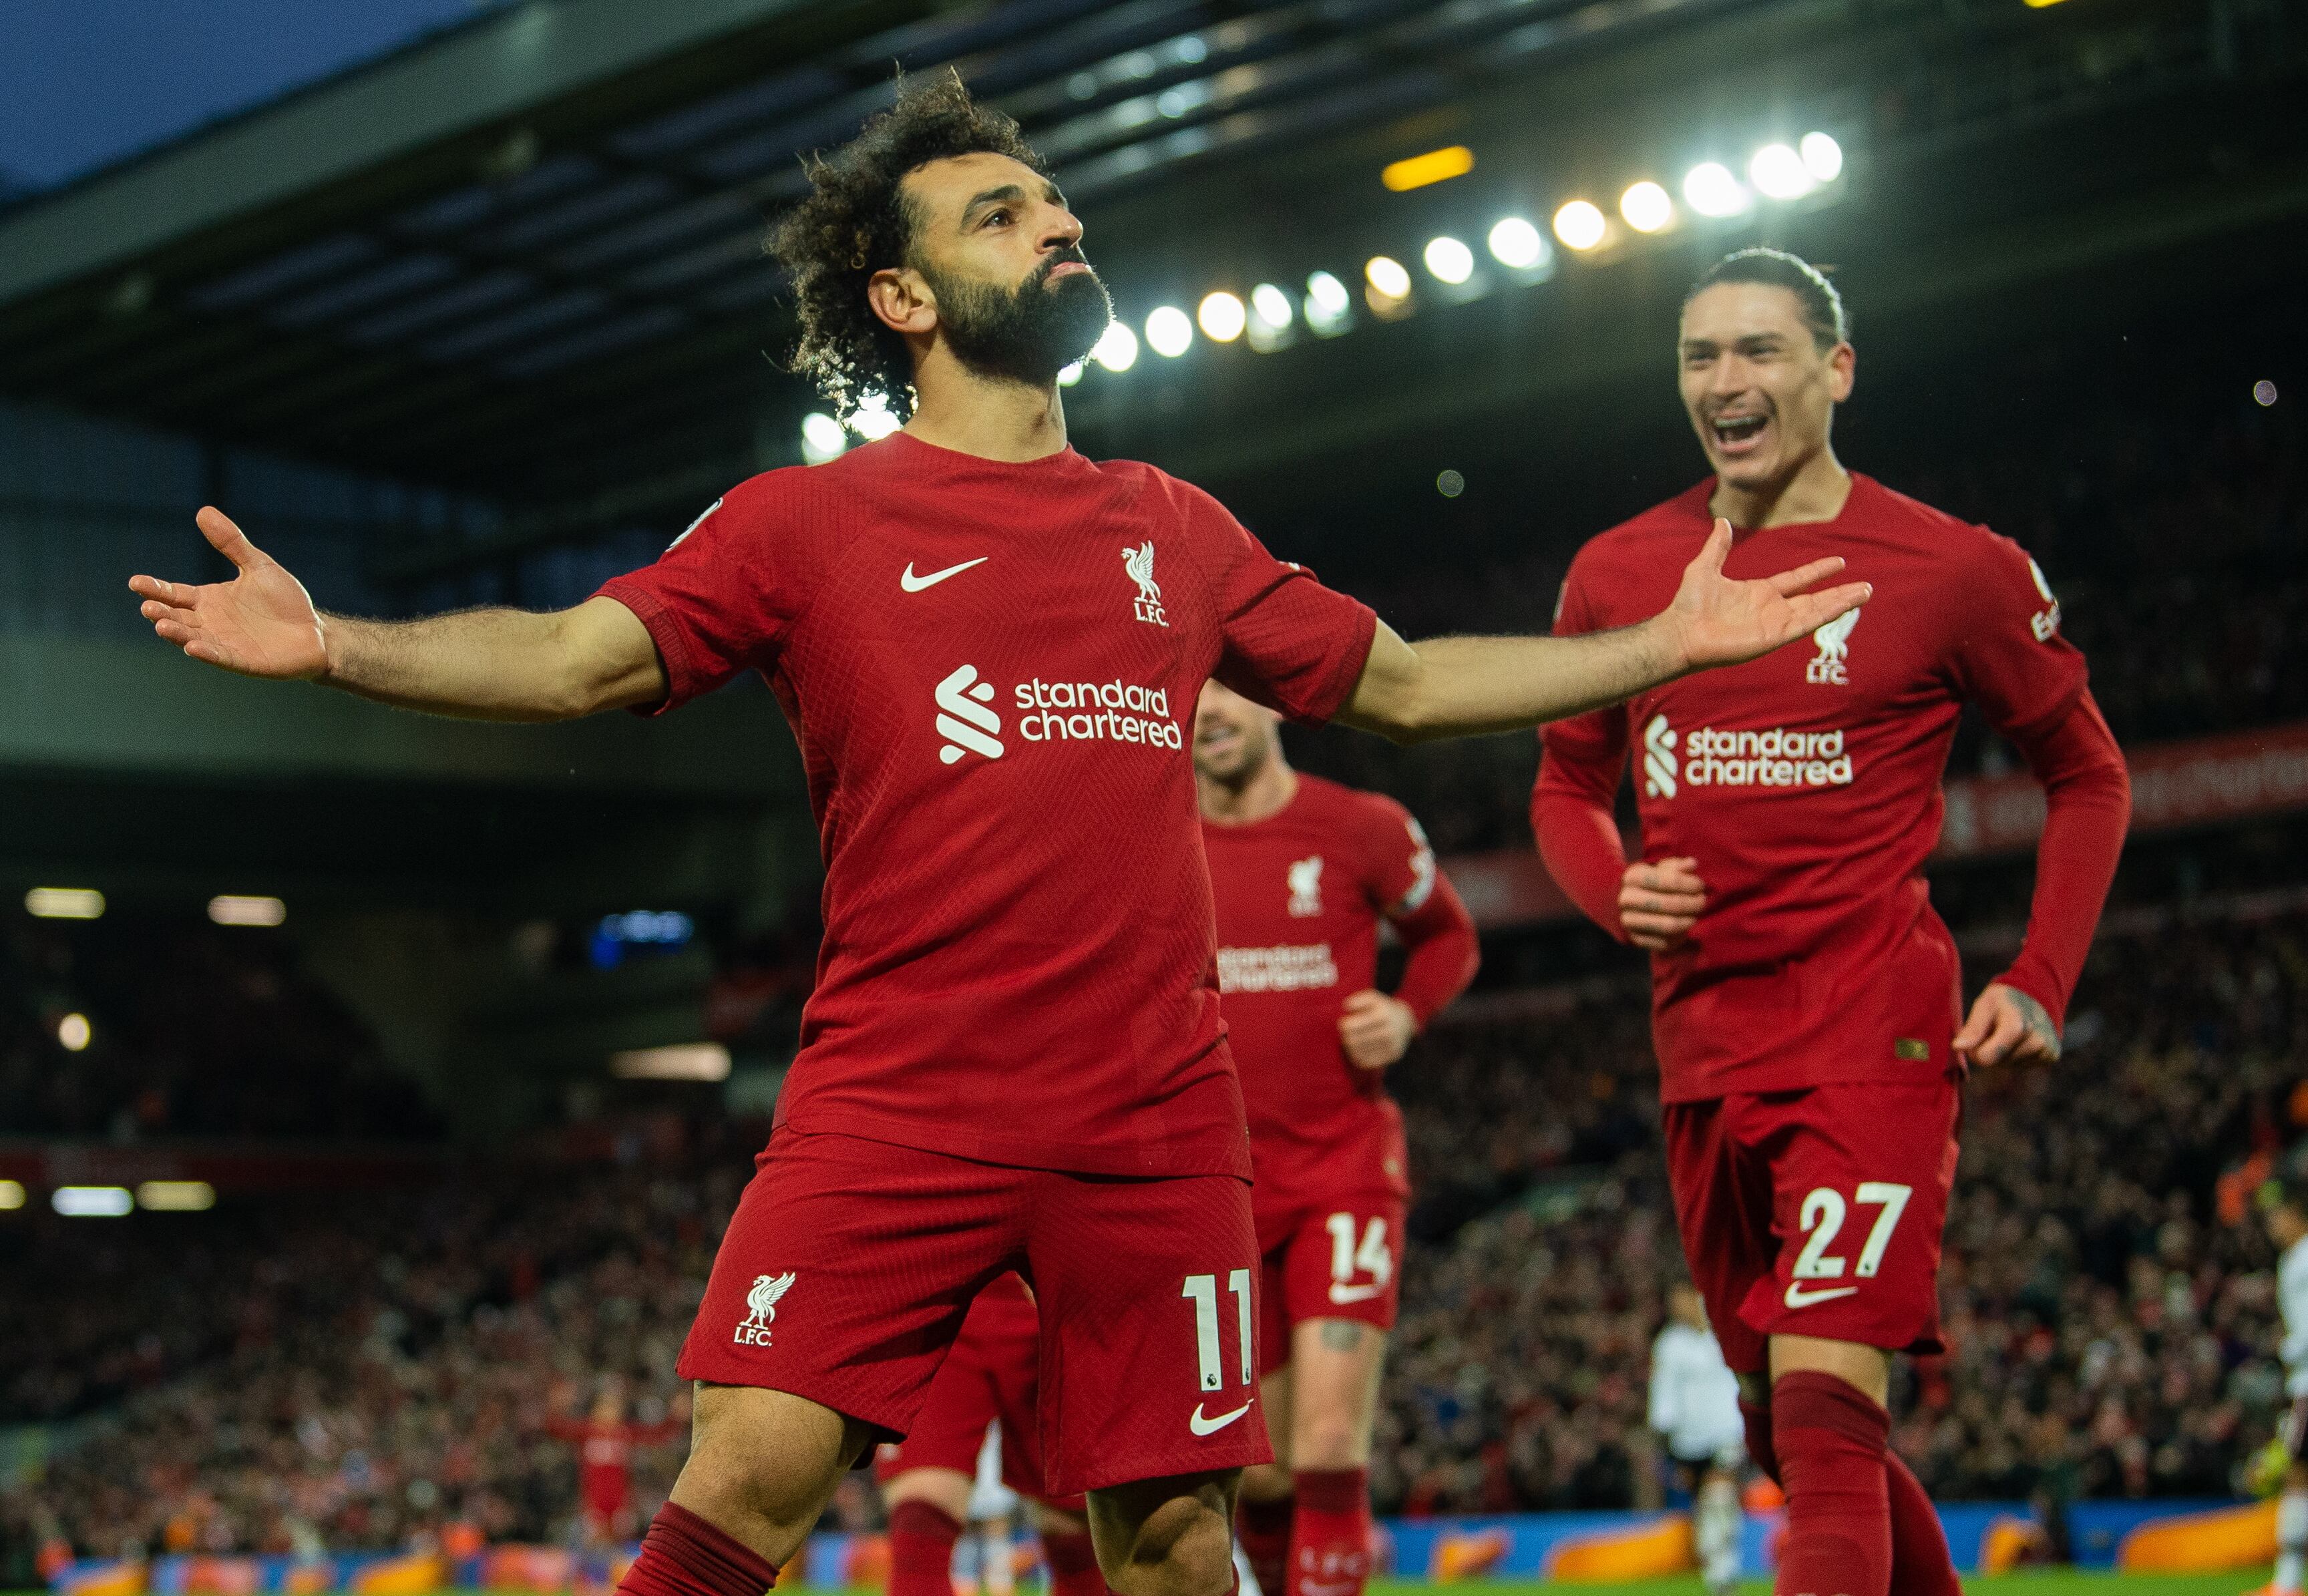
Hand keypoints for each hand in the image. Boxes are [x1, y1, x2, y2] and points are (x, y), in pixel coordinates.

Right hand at [129, 507, 326, 678]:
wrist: (316, 631)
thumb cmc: (285, 600)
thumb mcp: (258, 566)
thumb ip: (231, 543)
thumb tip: (204, 511)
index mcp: (208, 600)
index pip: (174, 593)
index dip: (155, 588)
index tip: (135, 582)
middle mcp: (210, 623)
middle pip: (177, 617)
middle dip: (161, 612)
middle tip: (147, 606)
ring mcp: (224, 643)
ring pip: (193, 638)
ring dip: (177, 634)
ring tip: (162, 625)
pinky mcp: (243, 661)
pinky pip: (221, 657)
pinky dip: (206, 653)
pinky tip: (193, 648)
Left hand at [1338, 990, 1417, 1069]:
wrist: (1405, 1022)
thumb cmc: (1382, 1009)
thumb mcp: (1372, 998)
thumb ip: (1358, 1000)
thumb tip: (1347, 1006)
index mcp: (1382, 1015)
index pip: (1350, 1027)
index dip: (1343, 1025)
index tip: (1344, 1023)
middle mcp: (1388, 1031)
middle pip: (1352, 1041)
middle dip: (1345, 1037)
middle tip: (1347, 1033)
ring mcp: (1391, 1046)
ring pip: (1357, 1053)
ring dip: (1350, 1047)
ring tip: (1353, 1040)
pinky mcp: (1392, 1056)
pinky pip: (1366, 1062)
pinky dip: (1358, 1057)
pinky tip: (1359, 1050)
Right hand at [1619, 857, 1705, 950]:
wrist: (1625, 903)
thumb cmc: (1649, 882)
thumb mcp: (1660, 869)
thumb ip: (1677, 866)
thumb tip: (1692, 864)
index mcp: (1633, 877)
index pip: (1669, 881)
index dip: (1690, 884)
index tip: (1700, 886)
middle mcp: (1626, 899)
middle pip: (1670, 904)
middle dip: (1693, 904)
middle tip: (1702, 902)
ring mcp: (1628, 921)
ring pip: (1668, 926)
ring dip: (1688, 921)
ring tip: (1694, 916)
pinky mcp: (1634, 939)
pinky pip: (1664, 943)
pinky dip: (1679, 938)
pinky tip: (1683, 929)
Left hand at [1658, 519, 1873, 672]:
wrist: (1681, 631)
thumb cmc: (1689, 605)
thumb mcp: (1705, 567)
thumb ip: (1718, 547)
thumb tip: (1722, 522)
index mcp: (1759, 592)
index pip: (1797, 580)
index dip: (1817, 572)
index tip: (1838, 563)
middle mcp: (1772, 608)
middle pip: (1814, 598)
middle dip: (1840, 592)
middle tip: (1865, 586)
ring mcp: (1775, 623)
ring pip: (1817, 610)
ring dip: (1841, 602)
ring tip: (1866, 593)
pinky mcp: (1775, 636)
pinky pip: (1807, 623)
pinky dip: (1827, 613)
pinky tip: (1845, 604)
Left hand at [1953, 982, 2060, 1067]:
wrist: (2037, 996)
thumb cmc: (2004, 1000)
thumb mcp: (1984, 1005)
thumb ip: (1972, 1028)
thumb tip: (1957, 1047)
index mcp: (2018, 1026)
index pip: (1986, 1058)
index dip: (1975, 1051)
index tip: (1978, 1036)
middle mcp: (2037, 1041)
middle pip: (1996, 1064)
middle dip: (1989, 1051)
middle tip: (1996, 1031)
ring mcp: (2047, 1050)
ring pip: (2008, 1067)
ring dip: (2002, 1054)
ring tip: (2010, 1033)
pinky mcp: (2052, 1056)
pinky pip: (2022, 1067)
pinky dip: (2016, 1056)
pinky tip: (2021, 1040)